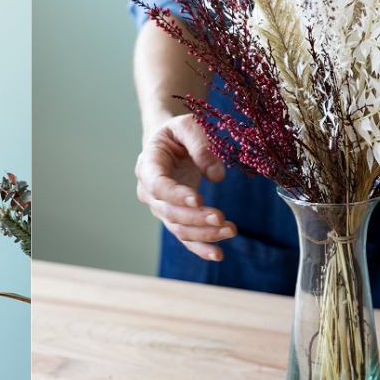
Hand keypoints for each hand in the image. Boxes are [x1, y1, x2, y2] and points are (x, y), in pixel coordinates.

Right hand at [136, 114, 235, 260]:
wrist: (170, 143)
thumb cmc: (178, 133)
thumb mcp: (187, 125)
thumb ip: (200, 145)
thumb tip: (217, 175)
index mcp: (148, 165)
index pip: (158, 185)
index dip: (176, 195)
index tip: (199, 200)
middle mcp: (149, 191)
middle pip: (169, 212)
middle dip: (196, 218)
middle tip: (221, 218)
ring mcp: (160, 207)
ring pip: (178, 228)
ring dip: (203, 234)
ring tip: (230, 230)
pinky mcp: (175, 217)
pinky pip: (185, 237)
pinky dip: (200, 247)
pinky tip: (218, 254)